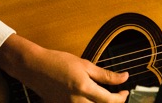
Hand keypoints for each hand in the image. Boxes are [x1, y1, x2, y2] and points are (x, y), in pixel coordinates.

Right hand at [0, 34, 129, 101]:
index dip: (121, 98)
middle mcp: (76, 102)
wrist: (35, 67)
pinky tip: (91, 96)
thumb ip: (105, 75)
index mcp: (84, 89)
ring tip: (104, 95)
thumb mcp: (85, 64)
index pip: (110, 101)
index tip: (125, 92)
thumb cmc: (58, 62)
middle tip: (117, 94)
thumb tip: (124, 77)